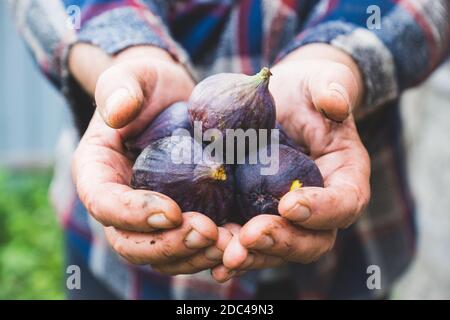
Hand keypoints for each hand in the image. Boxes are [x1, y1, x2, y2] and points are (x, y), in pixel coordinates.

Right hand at [71, 45, 226, 272]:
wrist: (172, 99)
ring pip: (162, 254)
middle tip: (207, 233)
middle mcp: (120, 203)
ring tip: (228, 243)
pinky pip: (190, 245)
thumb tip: (117, 111)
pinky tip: (239, 240)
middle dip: (168, 245)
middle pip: (130, 243)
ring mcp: (150, 216)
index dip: (132, 214)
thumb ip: (119, 89)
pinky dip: (213, 249)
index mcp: (99, 173)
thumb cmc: (147, 86)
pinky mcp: (181, 217)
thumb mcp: (132, 77)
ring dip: (194, 255)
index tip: (172, 211)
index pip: (104, 203)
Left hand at [221, 44, 370, 272]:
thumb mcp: (321, 81)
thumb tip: (335, 101)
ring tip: (226, 255)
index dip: (323, 210)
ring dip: (253, 255)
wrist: (281, 102)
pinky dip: (232, 252)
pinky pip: (249, 243)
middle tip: (250, 236)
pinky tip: (212, 260)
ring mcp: (287, 218)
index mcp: (344, 178)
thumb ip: (332, 89)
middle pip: (312, 240)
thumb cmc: (306, 92)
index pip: (344, 203)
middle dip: (281, 242)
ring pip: (278, 250)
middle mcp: (320, 208)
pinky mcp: (257, 216)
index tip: (290, 204)